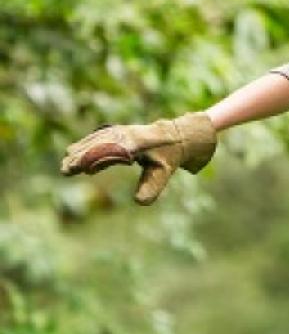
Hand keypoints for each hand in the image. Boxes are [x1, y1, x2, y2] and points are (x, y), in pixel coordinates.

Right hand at [60, 112, 216, 204]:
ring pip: (97, 139)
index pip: (112, 151)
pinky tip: (73, 151)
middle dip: (82, 156)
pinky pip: (99, 137)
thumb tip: (139, 202)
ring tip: (66, 165)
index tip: (81, 169)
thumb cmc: (169, 155)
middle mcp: (127, 134)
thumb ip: (152, 186)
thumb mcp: (164, 172)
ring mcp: (122, 131)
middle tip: (65, 170)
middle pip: (100, 144)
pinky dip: (86, 144)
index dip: (96, 158)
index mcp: (138, 142)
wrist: (177, 135)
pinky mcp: (119, 132)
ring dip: (80, 150)